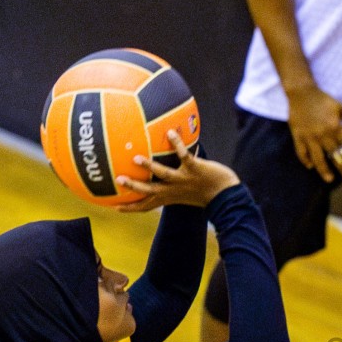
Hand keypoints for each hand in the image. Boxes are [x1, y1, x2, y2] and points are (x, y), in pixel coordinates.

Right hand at [115, 131, 238, 211]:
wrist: (227, 196)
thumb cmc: (205, 193)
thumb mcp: (184, 193)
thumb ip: (170, 184)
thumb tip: (158, 170)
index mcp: (169, 197)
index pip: (147, 205)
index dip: (131, 207)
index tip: (115, 207)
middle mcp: (174, 190)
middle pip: (150, 190)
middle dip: (134, 187)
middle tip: (118, 180)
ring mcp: (184, 179)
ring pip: (164, 174)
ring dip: (150, 167)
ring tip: (137, 158)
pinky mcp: (195, 168)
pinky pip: (184, 155)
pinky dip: (177, 144)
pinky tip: (170, 133)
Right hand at [286, 84, 341, 182]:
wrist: (301, 92)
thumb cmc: (323, 100)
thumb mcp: (340, 106)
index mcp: (334, 126)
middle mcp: (322, 133)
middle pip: (334, 154)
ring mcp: (309, 136)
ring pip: (317, 157)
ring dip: (324, 169)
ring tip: (330, 179)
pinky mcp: (297, 136)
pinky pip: (301, 151)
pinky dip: (305, 160)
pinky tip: (310, 167)